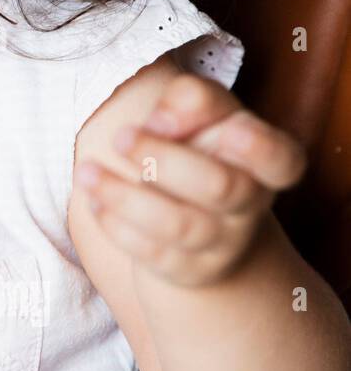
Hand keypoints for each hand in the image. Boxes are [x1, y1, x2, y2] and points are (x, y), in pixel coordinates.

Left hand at [76, 71, 307, 286]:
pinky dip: (117, 225)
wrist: (197, 220)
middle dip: (165, 159)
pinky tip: (94, 199)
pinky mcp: (188, 270)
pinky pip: (152, 254)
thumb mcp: (202, 116)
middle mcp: (250, 205)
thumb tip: (163, 119)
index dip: (263, 149)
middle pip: (220, 187)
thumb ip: (191, 100)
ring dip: (124, 195)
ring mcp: (222, 243)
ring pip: (179, 225)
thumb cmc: (198, 150)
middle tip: (121, 135)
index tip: (232, 131)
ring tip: (86, 171)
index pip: (283, 160)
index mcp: (262, 163)